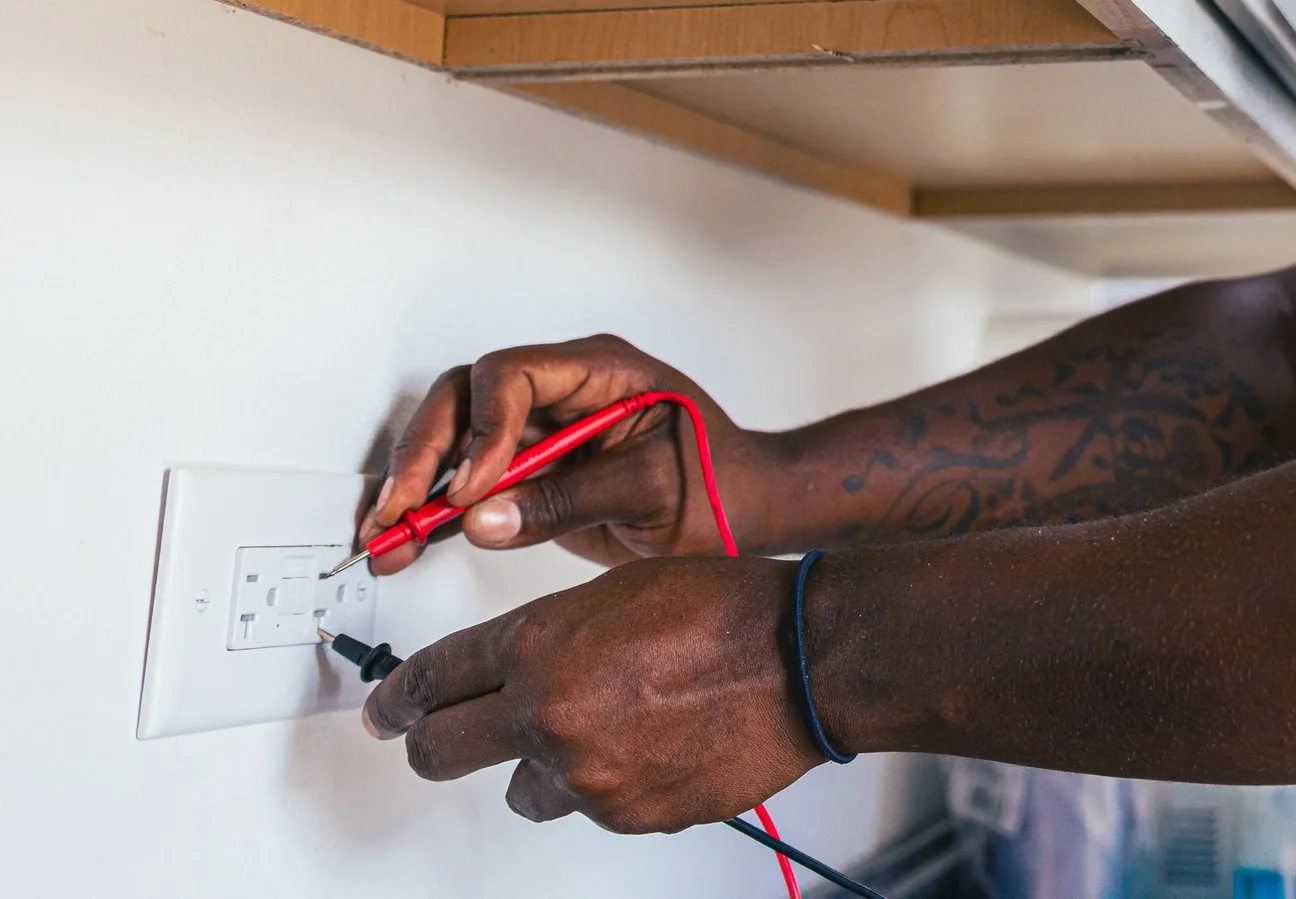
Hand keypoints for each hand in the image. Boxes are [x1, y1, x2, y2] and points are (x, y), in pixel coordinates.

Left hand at [362, 556, 824, 831]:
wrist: (800, 658)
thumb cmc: (724, 609)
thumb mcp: (615, 591)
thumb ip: (548, 633)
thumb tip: (511, 669)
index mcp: (537, 645)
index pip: (430, 682)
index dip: (395, 699)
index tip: (385, 711)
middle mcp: (546, 715)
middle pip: (438, 751)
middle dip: (428, 743)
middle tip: (431, 738)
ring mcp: (584, 774)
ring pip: (520, 789)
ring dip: (541, 765)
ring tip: (599, 731)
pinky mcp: (624, 815)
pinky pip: (589, 806)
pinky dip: (606, 782)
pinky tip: (649, 744)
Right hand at [363, 336, 762, 573]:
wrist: (747, 512)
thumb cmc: (721, 485)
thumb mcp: (655, 490)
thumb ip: (570, 500)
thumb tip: (481, 517)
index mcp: (598, 372)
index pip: (510, 374)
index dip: (480, 428)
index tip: (472, 486)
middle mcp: (561, 392)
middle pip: (464, 401)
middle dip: (425, 455)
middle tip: (401, 510)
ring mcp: (542, 432)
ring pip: (454, 442)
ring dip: (416, 488)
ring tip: (385, 538)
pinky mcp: (532, 473)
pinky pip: (470, 485)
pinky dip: (435, 516)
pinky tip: (406, 546)